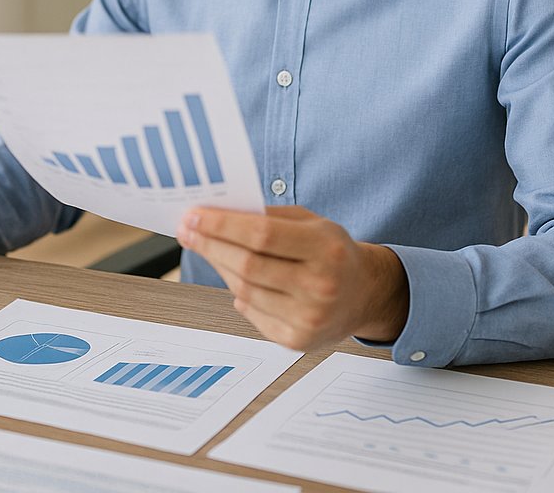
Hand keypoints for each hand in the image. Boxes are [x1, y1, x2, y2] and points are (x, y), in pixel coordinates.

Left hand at [177, 205, 408, 350]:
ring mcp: (309, 318)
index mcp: (325, 249)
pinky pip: (252, 313)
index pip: (261, 235)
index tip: (193, 215)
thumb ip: (270, 216)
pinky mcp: (298, 341)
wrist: (366, 294)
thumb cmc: (333, 253)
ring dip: (220, 267)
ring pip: (245, 291)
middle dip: (210, 245)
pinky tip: (237, 279)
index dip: (221, 225)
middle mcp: (320, 286)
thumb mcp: (313, 222)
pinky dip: (239, 294)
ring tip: (209, 249)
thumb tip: (218, 212)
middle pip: (248, 265)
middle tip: (187, 230)